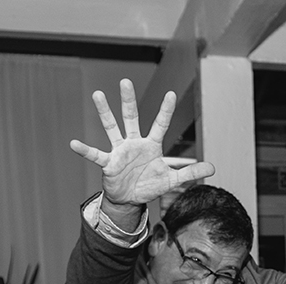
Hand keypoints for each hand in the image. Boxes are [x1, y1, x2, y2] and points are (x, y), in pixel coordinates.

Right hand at [70, 79, 215, 211]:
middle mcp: (134, 143)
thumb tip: (212, 168)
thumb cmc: (149, 185)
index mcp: (151, 145)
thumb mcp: (172, 180)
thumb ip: (190, 172)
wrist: (130, 199)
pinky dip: (85, 150)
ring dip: (105, 113)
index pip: (160, 124)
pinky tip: (73, 143)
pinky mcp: (108, 163)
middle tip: (125, 81)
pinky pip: (95, 155)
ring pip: (112, 128)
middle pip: (132, 118)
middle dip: (129, 101)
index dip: (166, 110)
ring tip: (98, 95)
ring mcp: (120, 151)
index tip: (171, 94)